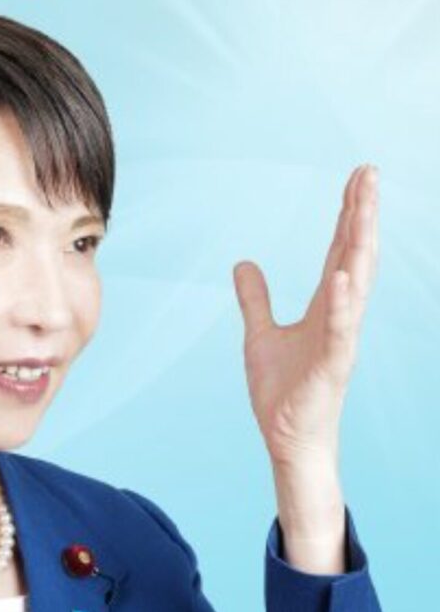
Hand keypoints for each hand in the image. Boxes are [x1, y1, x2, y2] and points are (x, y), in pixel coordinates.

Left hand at [232, 164, 378, 562]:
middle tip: (368, 173)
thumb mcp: (260, 335)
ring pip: (356, 284)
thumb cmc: (283, 391)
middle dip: (361, 215)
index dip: (347, 216)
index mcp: (326, 308)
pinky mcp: (331, 365)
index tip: (356, 180)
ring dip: (359, 244)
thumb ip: (256, 300)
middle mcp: (339, 317)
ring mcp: (340, 340)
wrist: (289, 438)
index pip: (339, 252)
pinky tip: (344, 275)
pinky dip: (342, 302)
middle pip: (354, 256)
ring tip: (363, 204)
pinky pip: (339, 329)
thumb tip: (243, 264)